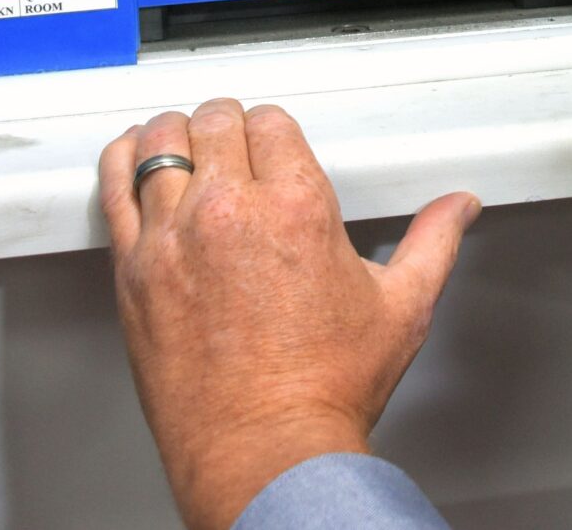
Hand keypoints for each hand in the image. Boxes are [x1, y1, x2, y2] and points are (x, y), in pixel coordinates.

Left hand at [100, 100, 480, 529]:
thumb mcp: (401, 308)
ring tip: (181, 141)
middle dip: (228, 124)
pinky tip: (131, 160)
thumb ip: (432, 242)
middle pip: (215, 122)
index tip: (273, 144)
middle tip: (232, 141)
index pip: (272, 122)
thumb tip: (457, 208)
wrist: (266, 450)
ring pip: (160, 142)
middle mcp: (231, 211)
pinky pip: (114, 188)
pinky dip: (121, 161)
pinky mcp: (134, 270)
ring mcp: (174, 237)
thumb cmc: (326, 390)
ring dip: (174, 134)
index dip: (273, 129)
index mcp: (298, 207)